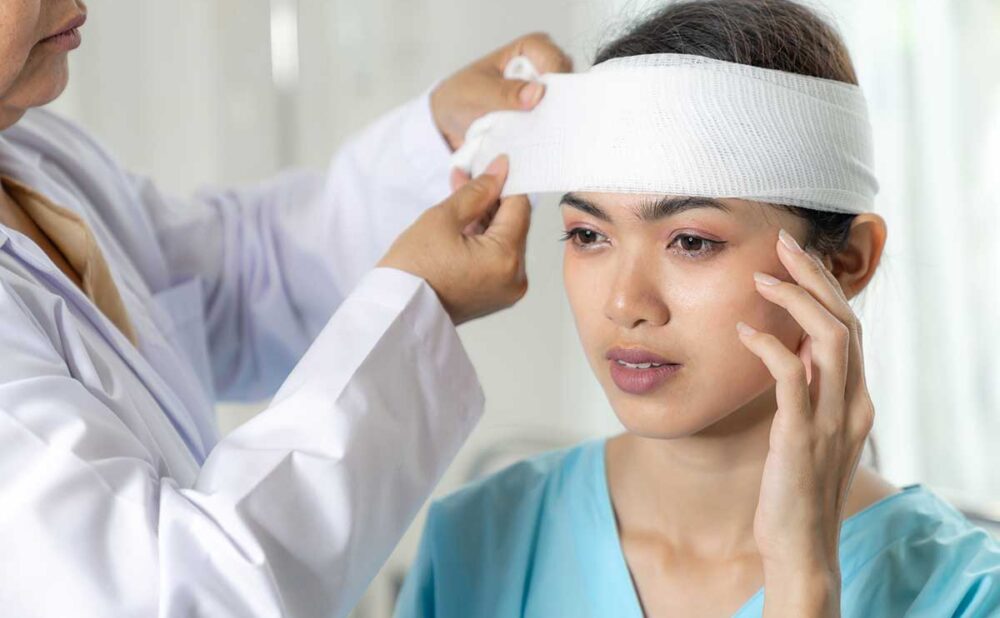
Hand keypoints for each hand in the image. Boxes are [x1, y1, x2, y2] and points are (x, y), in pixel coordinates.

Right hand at [377, 156, 529, 324]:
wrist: (397, 313)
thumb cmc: (412, 271)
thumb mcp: (443, 218)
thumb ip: (477, 191)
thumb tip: (500, 171)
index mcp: (506, 258)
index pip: (520, 206)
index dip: (504, 182)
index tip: (489, 168)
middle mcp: (515, 278)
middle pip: (514, 224)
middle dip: (491, 200)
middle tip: (466, 181)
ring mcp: (507, 290)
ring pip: (505, 240)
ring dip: (485, 219)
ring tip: (457, 204)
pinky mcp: (496, 296)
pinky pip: (497, 258)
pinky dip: (483, 241)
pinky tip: (462, 227)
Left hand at [431, 32, 572, 150]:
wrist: (447, 124)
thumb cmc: (460, 97)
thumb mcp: (478, 93)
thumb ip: (505, 93)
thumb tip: (537, 93)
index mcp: (527, 50)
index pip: (553, 57)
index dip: (554, 76)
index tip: (546, 99)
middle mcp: (541, 70)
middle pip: (565, 82)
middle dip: (558, 101)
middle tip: (546, 120)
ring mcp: (543, 96)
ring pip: (563, 105)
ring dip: (553, 119)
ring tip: (542, 132)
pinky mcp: (540, 117)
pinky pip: (554, 124)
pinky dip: (548, 132)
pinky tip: (540, 141)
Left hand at [737, 229, 875, 616]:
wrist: (800, 545)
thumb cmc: (796, 487)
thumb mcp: (809, 430)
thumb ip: (810, 391)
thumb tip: (793, 348)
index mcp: (857, 399)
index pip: (850, 327)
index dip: (826, 287)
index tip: (796, 257)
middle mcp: (854, 403)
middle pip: (846, 321)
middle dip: (815, 277)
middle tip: (783, 245)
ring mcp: (832, 420)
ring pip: (831, 339)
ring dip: (796, 301)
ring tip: (762, 279)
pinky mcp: (802, 435)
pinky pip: (792, 376)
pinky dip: (769, 346)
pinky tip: (742, 331)